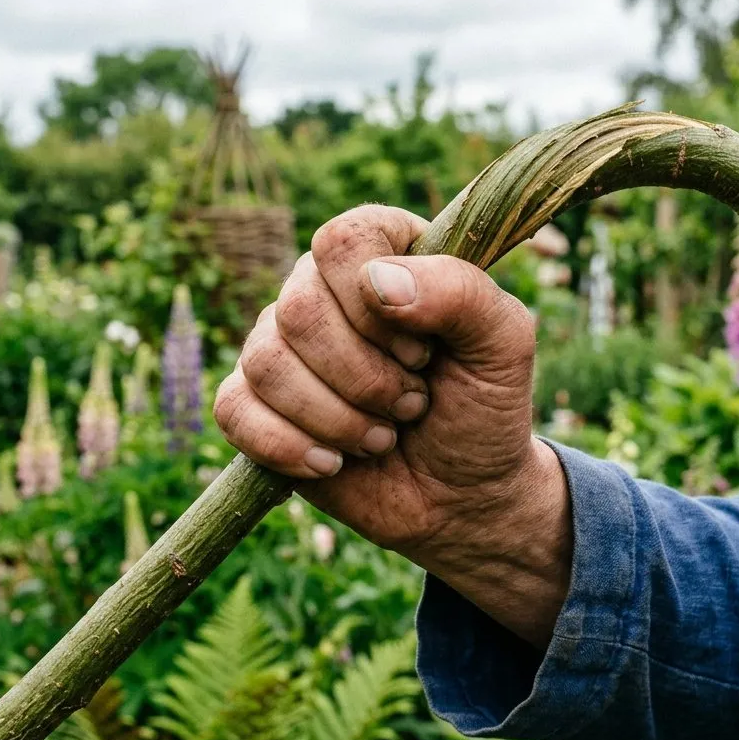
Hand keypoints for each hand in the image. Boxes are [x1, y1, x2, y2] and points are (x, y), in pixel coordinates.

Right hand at [214, 205, 570, 645]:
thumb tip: (376, 280)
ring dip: (337, 419)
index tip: (424, 353)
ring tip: (383, 437)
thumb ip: (462, 294)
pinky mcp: (256, 405)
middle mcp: (324, 288)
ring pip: (265, 363)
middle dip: (365, 378)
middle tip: (413, 404)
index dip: (377, 307)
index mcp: (385, 250)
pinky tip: (333, 463)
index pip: (342, 242)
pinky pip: (233, 410)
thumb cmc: (485, 409)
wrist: (463, 497)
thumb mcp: (505, 345)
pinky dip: (288, 447)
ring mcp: (283, 346)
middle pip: (298, 308)